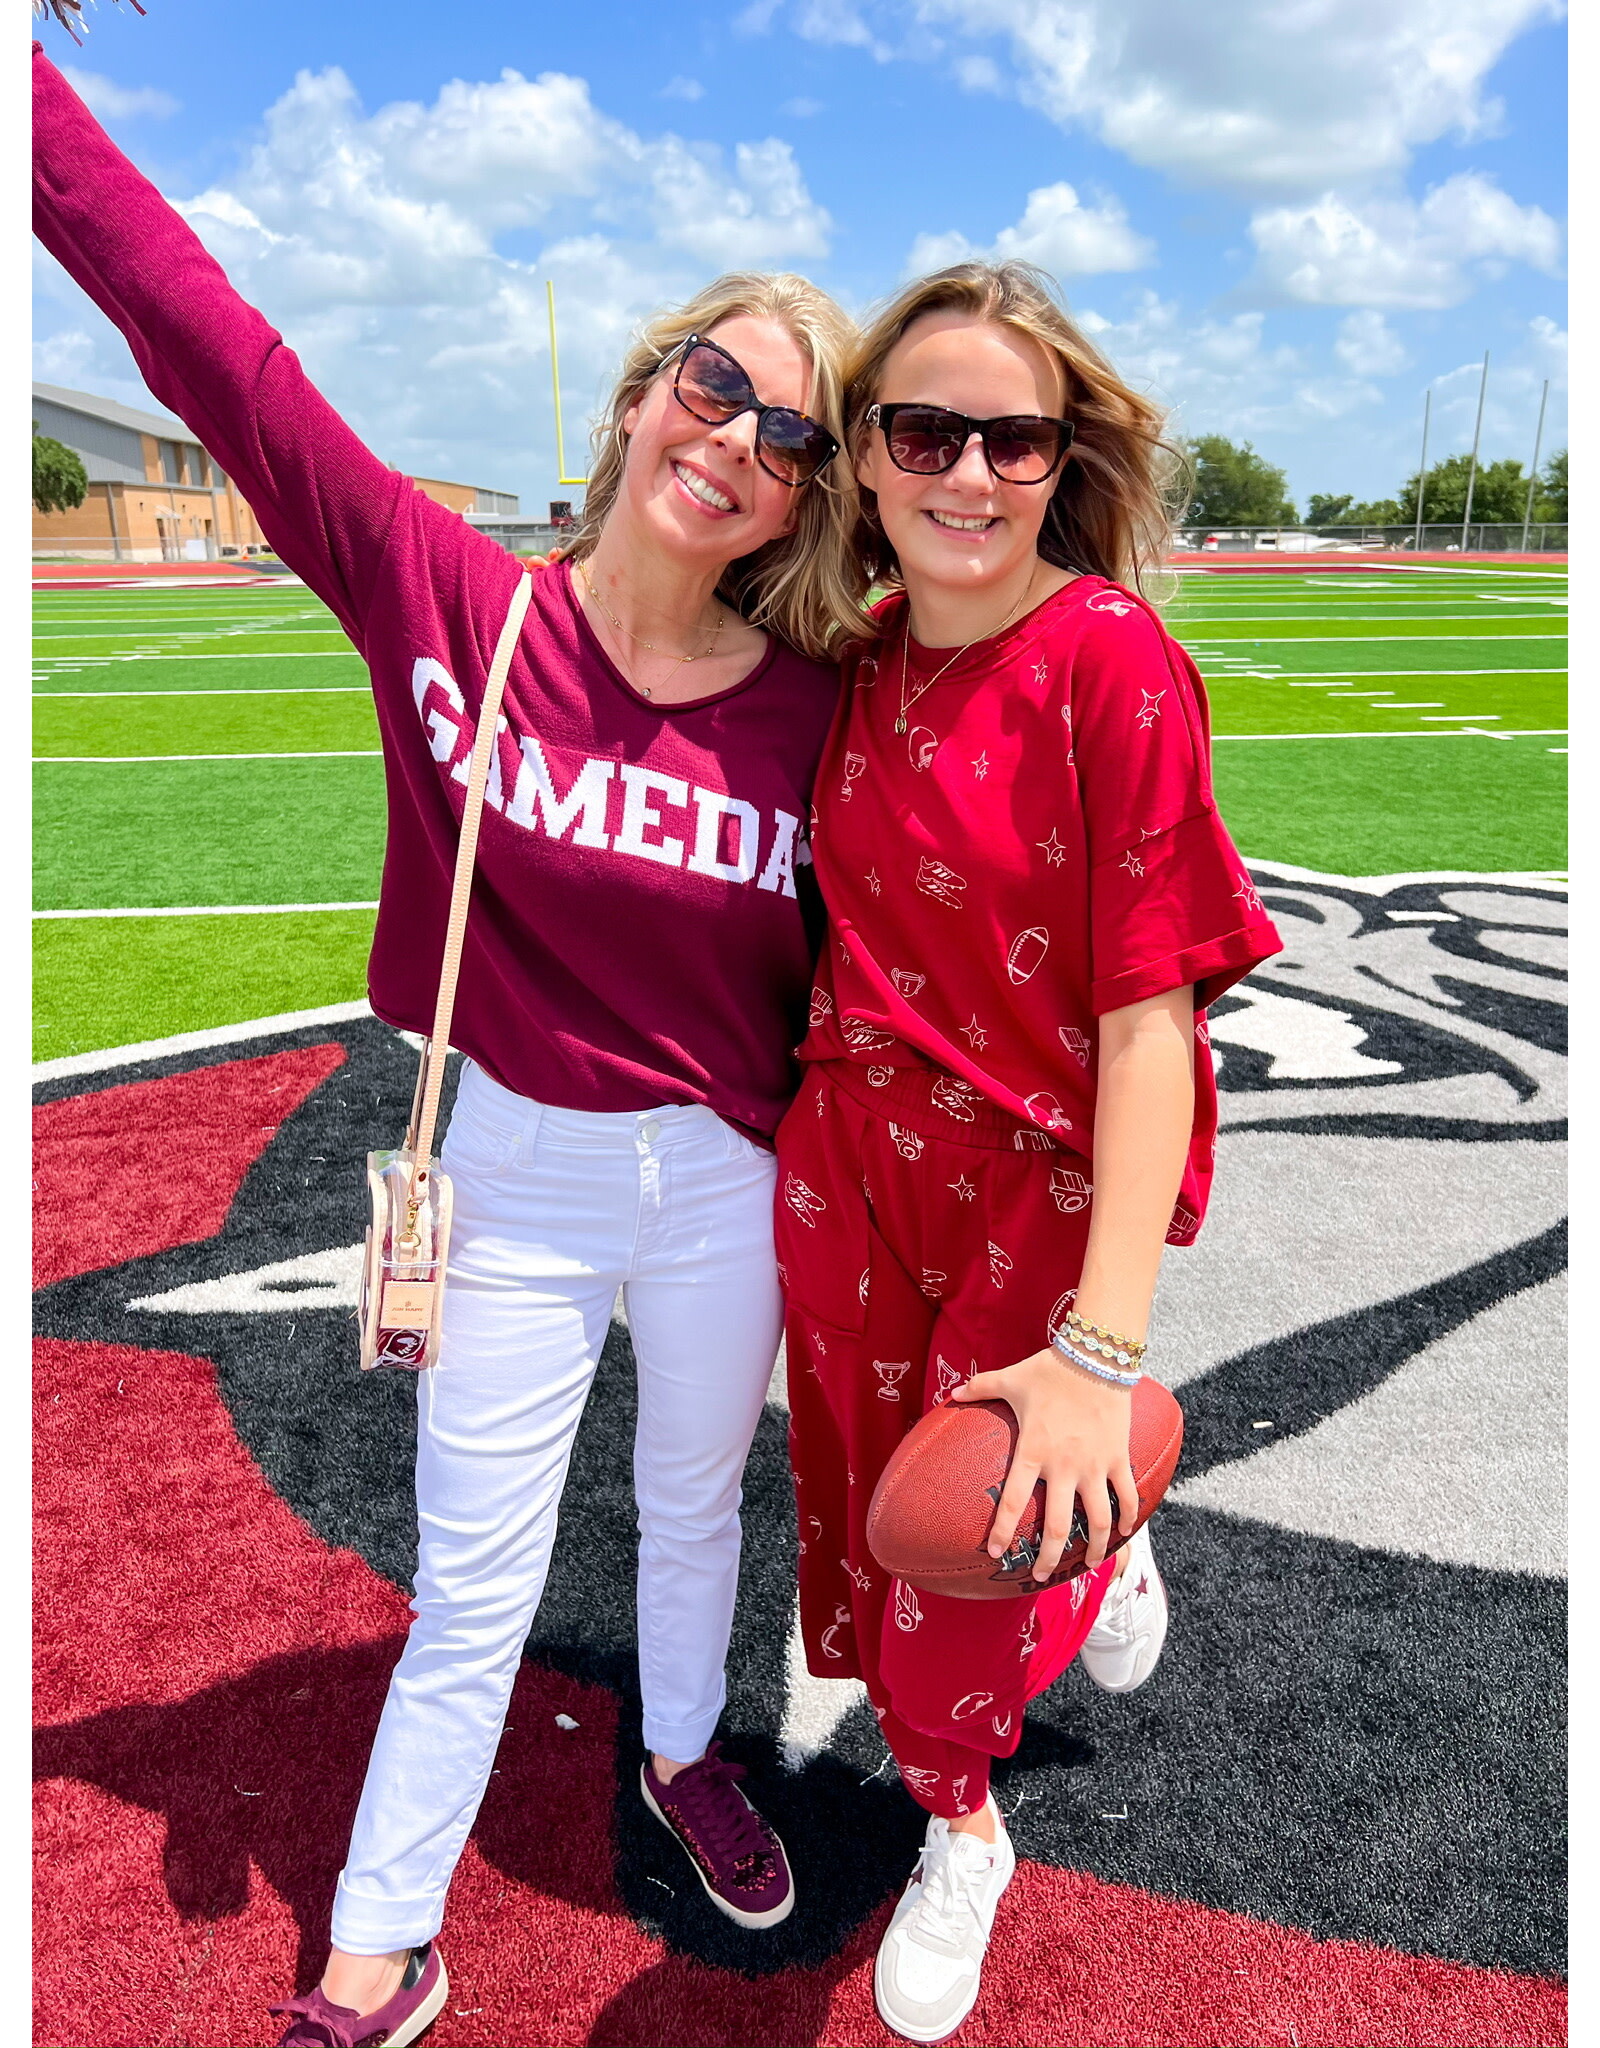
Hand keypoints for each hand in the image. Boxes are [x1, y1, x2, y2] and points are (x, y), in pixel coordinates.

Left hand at [953, 1349, 1137, 1578]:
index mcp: (1032, 1451)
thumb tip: (949, 1393)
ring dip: (1095, 1549)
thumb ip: (979, 1387)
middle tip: (1043, 1576)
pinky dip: (1129, 1518)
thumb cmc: (1050, 1369)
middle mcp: (1063, 1466)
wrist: (1096, 1356)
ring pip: (1098, 1521)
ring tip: (1091, 1566)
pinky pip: (1127, 1496)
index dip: (1003, 1532)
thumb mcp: (1010, 1378)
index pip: (1012, 1503)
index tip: (996, 1554)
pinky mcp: (1119, 1459)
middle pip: (1056, 1527)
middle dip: (1049, 1558)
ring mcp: (1094, 1466)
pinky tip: (1125, 1532)